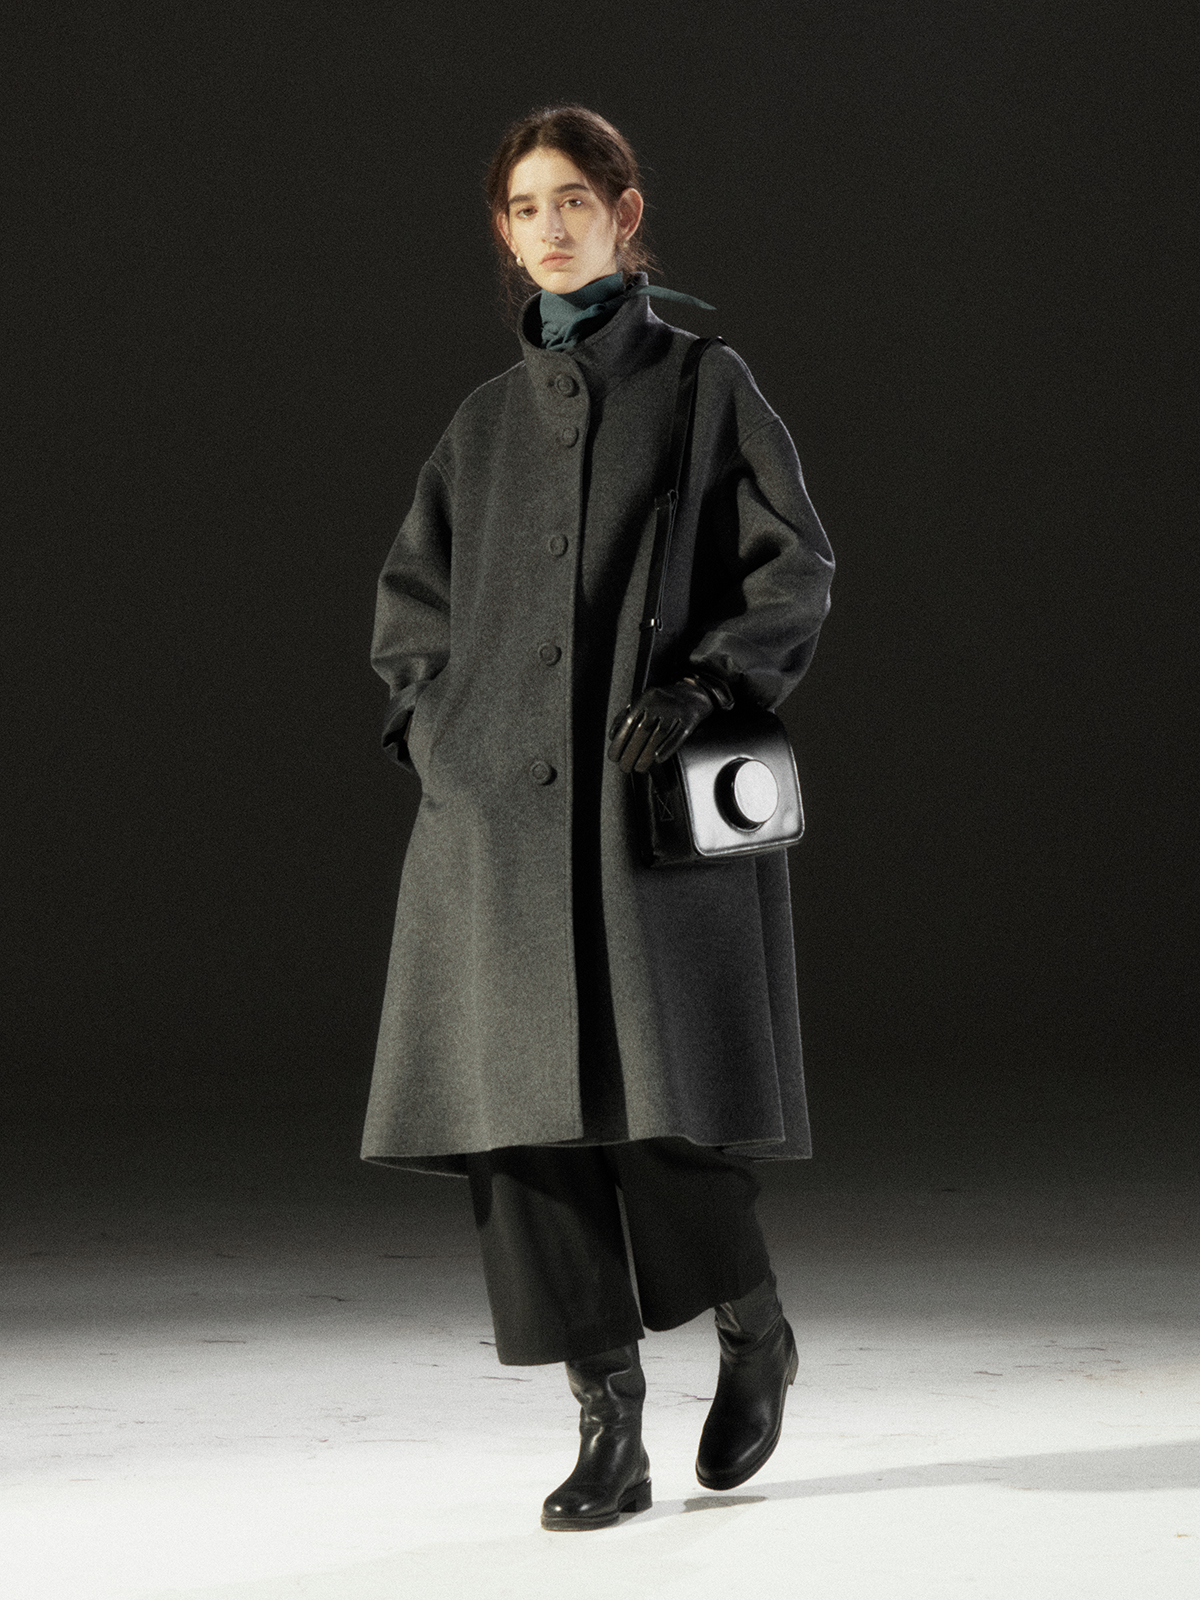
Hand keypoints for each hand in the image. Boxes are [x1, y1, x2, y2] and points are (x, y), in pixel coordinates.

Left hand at [607, 676, 724, 774]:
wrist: (693, 693)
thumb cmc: (663, 703)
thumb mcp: (643, 703)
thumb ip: (626, 716)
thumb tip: (612, 735)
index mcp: (645, 699)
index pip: (629, 723)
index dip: (620, 742)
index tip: (614, 757)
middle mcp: (659, 703)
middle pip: (643, 731)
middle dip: (631, 752)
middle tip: (625, 767)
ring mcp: (675, 710)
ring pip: (659, 735)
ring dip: (647, 754)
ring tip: (639, 768)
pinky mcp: (690, 718)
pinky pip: (678, 735)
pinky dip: (668, 748)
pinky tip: (658, 759)